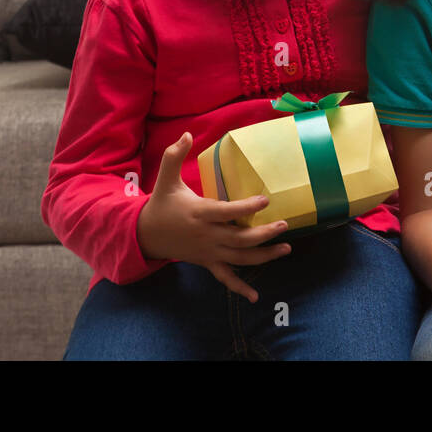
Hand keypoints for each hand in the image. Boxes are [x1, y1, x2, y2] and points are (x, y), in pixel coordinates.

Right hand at [136, 131, 291, 302]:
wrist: (145, 235)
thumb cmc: (161, 204)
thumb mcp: (166, 178)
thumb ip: (173, 155)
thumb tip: (186, 134)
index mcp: (200, 213)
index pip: (226, 212)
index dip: (246, 208)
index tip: (265, 201)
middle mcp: (207, 236)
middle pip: (239, 239)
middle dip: (264, 234)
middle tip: (285, 225)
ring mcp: (208, 252)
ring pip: (240, 258)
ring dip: (264, 256)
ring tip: (286, 248)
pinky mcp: (207, 263)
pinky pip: (225, 278)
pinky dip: (240, 288)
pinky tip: (255, 297)